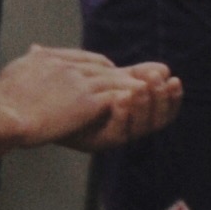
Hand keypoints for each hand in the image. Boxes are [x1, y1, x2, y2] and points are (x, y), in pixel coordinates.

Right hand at [0, 45, 155, 150]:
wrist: (4, 113)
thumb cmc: (2, 99)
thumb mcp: (15, 69)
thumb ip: (29, 60)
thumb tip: (33, 51)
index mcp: (50, 58)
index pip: (83, 57)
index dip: (99, 65)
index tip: (108, 70)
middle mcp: (67, 66)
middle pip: (102, 66)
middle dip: (121, 72)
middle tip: (137, 78)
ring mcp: (78, 82)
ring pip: (112, 80)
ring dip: (131, 84)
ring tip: (148, 88)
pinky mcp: (86, 101)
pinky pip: (114, 96)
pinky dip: (129, 97)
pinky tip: (140, 100)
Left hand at [60, 61, 183, 152]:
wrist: (38, 106)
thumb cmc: (72, 92)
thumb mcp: (107, 80)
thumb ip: (133, 75)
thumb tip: (164, 68)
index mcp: (133, 114)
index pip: (162, 109)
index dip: (170, 96)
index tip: (171, 77)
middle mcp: (127, 128)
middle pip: (157, 120)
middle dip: (161, 100)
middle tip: (160, 81)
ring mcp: (112, 136)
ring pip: (141, 127)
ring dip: (144, 106)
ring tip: (142, 87)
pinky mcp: (97, 141)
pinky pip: (118, 133)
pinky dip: (122, 115)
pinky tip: (121, 98)